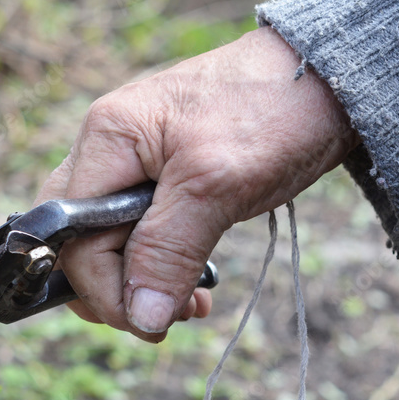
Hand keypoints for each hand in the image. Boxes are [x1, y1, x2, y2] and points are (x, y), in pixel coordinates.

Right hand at [36, 27, 358, 341]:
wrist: (325, 77)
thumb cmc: (272, 112)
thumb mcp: (217, 186)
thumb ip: (168, 250)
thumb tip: (139, 316)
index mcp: (106, 140)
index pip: (73, 238)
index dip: (105, 290)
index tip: (151, 322)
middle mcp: (105, 151)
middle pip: (74, 241)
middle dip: (114, 290)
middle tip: (163, 318)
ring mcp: (129, 163)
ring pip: (102, 242)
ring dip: (137, 283)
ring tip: (188, 304)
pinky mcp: (156, 177)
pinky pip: (134, 233)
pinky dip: (158, 266)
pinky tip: (194, 283)